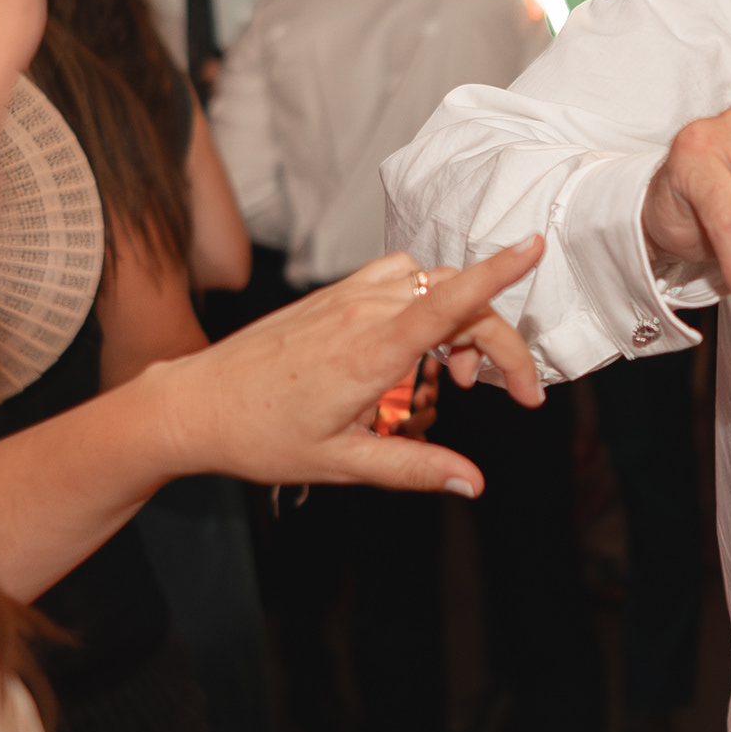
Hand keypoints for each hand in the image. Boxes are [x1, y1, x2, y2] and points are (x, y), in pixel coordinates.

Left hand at [149, 240, 549, 497]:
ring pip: (428, 281)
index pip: (448, 301)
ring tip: (456, 374)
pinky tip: (415, 345)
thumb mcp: (343, 463)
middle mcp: (360, 312)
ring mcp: (344, 296)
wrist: (195, 405)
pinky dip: (424, 300)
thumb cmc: (260, 436)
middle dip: (497, 340)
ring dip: (459, 316)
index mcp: (369, 353)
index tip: (535, 247)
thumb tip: (473, 484)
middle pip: (455, 298)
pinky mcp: (331, 294)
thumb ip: (415, 468)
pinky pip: (395, 277)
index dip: (498, 272)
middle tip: (509, 393)